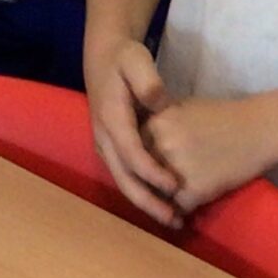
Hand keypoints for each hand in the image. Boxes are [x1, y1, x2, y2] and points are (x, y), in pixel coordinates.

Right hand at [85, 36, 182, 227]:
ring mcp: (106, 147)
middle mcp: (105, 139)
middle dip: (149, 203)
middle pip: (124, 179)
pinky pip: (126, 177)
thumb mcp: (137, 59)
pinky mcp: (112, 151)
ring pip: (124, 183)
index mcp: (111, 119)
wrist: (102, 57)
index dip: (152, 173)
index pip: (132, 154)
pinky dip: (143, 193)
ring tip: (173, 220)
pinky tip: (164, 204)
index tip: (175, 186)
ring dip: (146, 204)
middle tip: (174, 220)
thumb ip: (148, 80)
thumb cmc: (124, 58)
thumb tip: (159, 103)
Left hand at [146, 95, 277, 212]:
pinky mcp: (193, 190)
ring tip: (171, 206)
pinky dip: (181, 213)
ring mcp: (174, 169)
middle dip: (147, 189)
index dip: (138, 168)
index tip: (146, 175)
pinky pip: (178, 210)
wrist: (259, 130)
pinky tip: (188, 209)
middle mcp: (159, 145)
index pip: (130, 154)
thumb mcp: (182, 110)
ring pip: (156, 197)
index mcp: (154, 124)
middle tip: (155, 196)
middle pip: (140, 178)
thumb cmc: (224, 117)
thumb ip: (158, 126)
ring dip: (162, 205)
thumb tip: (137, 146)